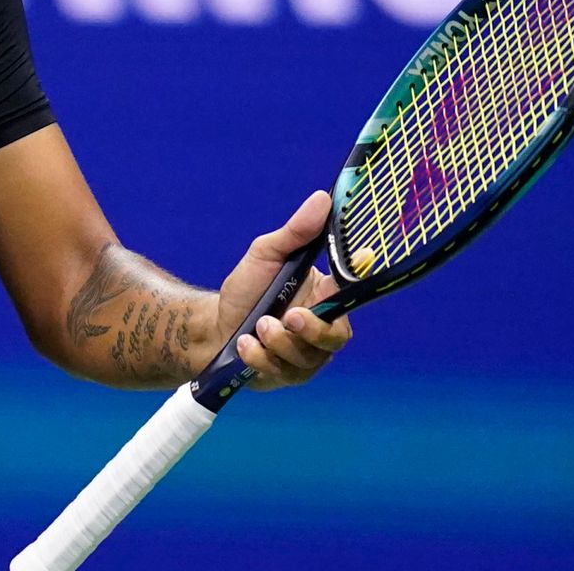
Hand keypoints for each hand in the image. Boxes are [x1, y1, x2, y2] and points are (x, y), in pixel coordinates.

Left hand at [214, 190, 354, 390]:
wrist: (212, 327)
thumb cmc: (246, 289)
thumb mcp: (265, 255)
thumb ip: (295, 233)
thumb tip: (322, 198)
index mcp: (325, 296)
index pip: (353, 290)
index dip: (361, 283)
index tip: (360, 270)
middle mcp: (324, 328)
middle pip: (338, 336)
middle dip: (313, 329)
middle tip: (290, 316)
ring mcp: (307, 355)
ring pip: (308, 356)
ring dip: (278, 341)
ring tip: (257, 326)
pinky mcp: (288, 375)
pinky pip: (283, 372)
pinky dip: (260, 357)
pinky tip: (245, 344)